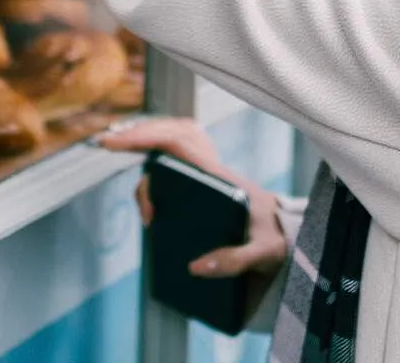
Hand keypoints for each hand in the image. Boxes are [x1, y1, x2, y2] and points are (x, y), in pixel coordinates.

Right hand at [98, 117, 287, 279]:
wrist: (291, 234)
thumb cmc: (278, 239)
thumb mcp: (264, 253)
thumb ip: (234, 261)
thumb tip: (194, 267)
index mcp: (218, 175)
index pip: (176, 140)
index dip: (142, 137)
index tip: (113, 144)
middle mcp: (211, 167)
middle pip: (169, 132)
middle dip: (137, 136)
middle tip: (109, 147)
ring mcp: (209, 171)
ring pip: (174, 142)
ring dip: (149, 152)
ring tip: (145, 202)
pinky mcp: (207, 181)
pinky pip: (180, 158)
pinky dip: (160, 163)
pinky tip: (154, 195)